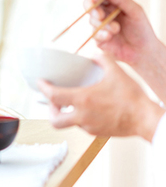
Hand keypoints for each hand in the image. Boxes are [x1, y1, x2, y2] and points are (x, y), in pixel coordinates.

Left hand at [38, 54, 163, 141]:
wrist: (147, 119)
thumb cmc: (131, 97)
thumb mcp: (116, 72)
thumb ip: (103, 59)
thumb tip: (95, 53)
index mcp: (83, 100)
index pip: (54, 96)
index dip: (43, 88)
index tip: (40, 82)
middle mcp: (83, 116)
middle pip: (55, 120)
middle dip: (50, 110)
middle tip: (54, 101)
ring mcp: (89, 127)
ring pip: (69, 123)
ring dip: (67, 114)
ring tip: (71, 103)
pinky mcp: (98, 133)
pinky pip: (83, 126)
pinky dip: (80, 118)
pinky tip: (88, 109)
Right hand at [85, 0, 158, 65]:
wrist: (142, 51)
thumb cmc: (141, 29)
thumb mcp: (134, 11)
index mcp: (113, 4)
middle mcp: (105, 13)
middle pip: (89, 6)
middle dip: (93, 11)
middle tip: (101, 16)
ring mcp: (100, 26)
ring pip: (92, 20)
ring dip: (103, 25)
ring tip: (116, 29)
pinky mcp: (98, 38)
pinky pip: (93, 34)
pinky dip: (101, 35)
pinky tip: (111, 37)